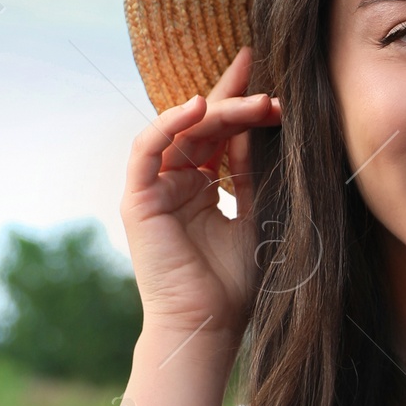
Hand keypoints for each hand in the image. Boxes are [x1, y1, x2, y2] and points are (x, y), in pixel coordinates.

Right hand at [119, 47, 281, 347]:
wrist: (208, 323)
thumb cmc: (232, 283)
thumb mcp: (253, 215)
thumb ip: (250, 173)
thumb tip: (258, 127)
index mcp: (202, 188)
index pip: (219, 136)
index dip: (239, 105)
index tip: (267, 81)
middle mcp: (176, 183)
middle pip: (203, 128)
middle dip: (235, 101)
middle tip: (268, 86)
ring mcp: (155, 189)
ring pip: (182, 133)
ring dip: (217, 112)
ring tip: (254, 101)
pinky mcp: (138, 199)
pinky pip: (148, 149)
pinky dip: (169, 124)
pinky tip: (198, 107)